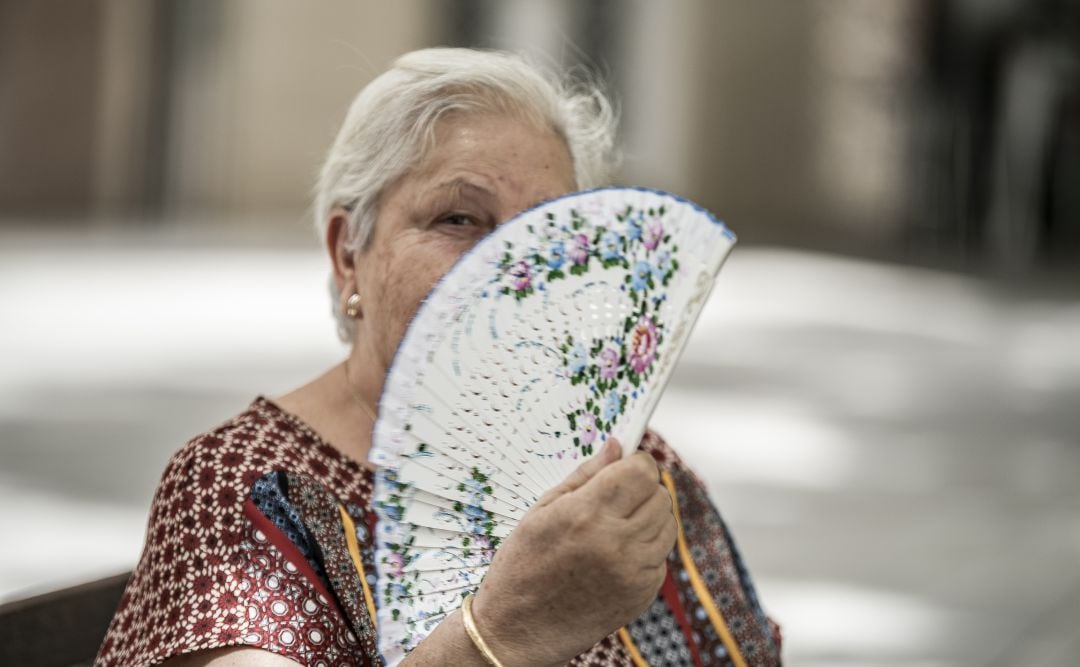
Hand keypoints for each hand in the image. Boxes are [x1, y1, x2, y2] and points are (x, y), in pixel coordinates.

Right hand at [470, 438, 676, 665]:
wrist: (517, 630)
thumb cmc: (522, 567)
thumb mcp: (542, 511)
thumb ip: (585, 475)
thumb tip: (616, 446)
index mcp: (587, 514)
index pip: (642, 472)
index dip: (637, 463)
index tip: (626, 466)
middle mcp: (615, 543)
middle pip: (660, 495)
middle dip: (643, 489)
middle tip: (617, 497)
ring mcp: (632, 573)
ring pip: (667, 525)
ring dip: (649, 518)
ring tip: (615, 526)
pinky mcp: (641, 595)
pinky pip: (660, 557)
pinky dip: (645, 550)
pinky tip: (614, 556)